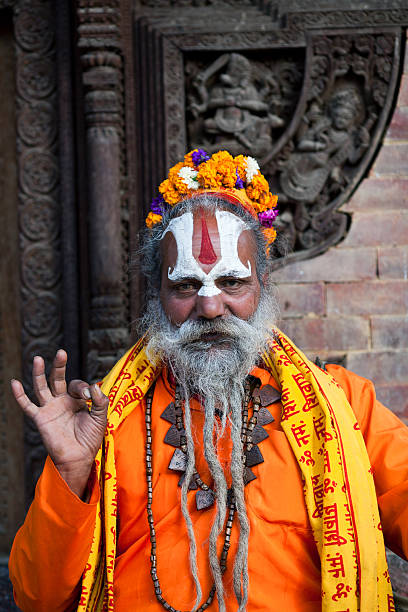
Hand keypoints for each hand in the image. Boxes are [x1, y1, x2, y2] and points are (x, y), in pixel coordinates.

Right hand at [11, 349, 108, 498]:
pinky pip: (28, 405)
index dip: (82, 386)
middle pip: (58, 379)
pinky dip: (20, 395)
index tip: (87, 394)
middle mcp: (62, 401)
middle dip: (59, 366)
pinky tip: (14, 383)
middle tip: (61, 353)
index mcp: (76, 400)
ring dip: (39, 373)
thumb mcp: (100, 417)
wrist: (79, 458)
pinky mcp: (41, 418)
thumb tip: (93, 386)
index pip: (77, 385)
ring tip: (37, 359)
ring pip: (42, 387)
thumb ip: (99, 401)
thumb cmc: (90, 439)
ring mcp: (50, 408)